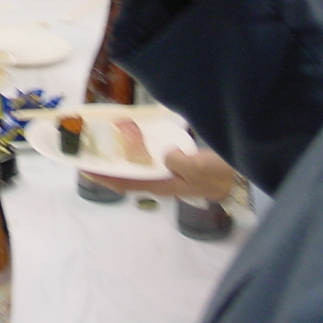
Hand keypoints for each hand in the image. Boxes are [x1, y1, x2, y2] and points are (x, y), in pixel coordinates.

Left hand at [82, 148, 237, 200]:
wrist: (237, 177)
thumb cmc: (216, 174)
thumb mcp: (197, 168)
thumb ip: (178, 162)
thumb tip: (164, 154)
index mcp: (161, 185)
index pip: (125, 183)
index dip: (104, 178)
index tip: (84, 170)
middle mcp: (159, 180)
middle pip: (126, 175)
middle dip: (107, 166)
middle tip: (88, 151)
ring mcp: (166, 172)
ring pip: (135, 166)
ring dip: (119, 157)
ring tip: (103, 142)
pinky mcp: (173, 163)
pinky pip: (148, 157)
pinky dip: (136, 149)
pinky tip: (132, 137)